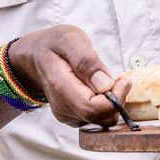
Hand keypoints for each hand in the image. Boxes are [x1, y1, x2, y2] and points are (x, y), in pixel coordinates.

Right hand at [8, 26, 130, 128]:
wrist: (36, 56)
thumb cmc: (54, 44)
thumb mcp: (70, 39)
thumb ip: (87, 61)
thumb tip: (105, 86)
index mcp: (60, 86)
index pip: (91, 108)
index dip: (114, 99)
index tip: (124, 81)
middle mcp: (62, 107)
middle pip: (99, 117)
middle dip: (117, 100)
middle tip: (119, 79)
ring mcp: (67, 115)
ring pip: (101, 120)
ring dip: (112, 102)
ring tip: (105, 79)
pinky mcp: (74, 117)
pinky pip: (98, 118)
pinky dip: (106, 104)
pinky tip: (99, 88)